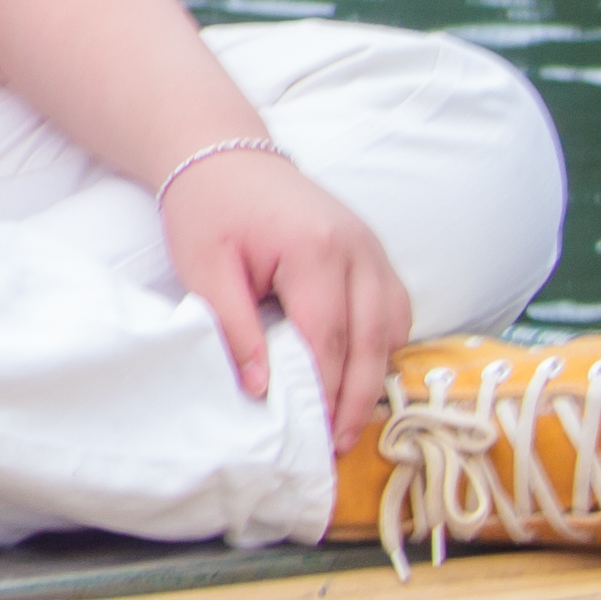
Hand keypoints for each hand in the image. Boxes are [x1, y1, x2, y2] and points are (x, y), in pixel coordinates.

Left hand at [164, 147, 406, 447]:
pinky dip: (383, 344)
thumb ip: (234, 329)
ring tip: (348, 419)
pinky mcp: (374, 251)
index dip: (325, 393)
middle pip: (371, 341)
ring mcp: (372, 248)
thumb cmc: (209, 210)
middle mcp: (357, 249)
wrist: (224, 155)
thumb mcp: (205, 270)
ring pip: (393, 327)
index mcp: (314, 251)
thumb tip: (259, 389)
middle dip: (356, 398)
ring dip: (375, 374)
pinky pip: (395, 308)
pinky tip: (360, 373)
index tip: (315, 437)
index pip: (329, 339)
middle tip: (338, 445)